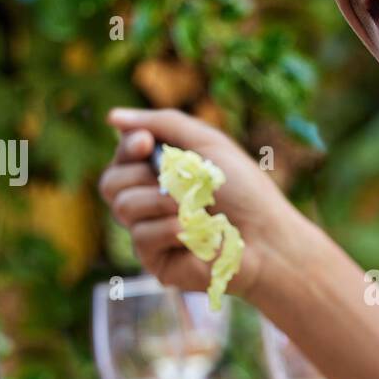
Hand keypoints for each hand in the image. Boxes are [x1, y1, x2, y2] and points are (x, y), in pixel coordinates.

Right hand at [99, 108, 306, 300]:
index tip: (145, 144)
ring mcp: (149, 233)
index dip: (127, 148)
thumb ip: (163, 124)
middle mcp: (148, 203)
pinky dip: (171, 229)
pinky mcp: (154, 260)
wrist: (267, 237)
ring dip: (163, 201)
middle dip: (144, 176)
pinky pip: (141, 236)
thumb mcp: (207, 144)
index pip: (121, 157)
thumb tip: (112, 117)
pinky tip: (196, 234)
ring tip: (196, 208)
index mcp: (160, 173)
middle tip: (180, 182)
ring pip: (123, 207)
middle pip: (110, 183)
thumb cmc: (244, 191)